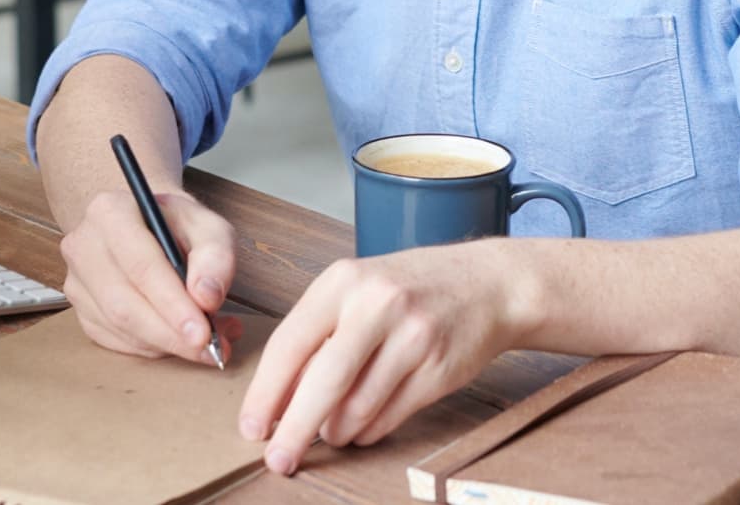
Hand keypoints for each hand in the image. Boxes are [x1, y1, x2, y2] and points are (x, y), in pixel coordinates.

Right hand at [58, 186, 243, 364]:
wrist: (147, 224)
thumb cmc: (178, 224)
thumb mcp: (208, 226)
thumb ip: (216, 257)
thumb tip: (207, 298)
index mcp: (111, 212)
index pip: (140, 266)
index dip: (172, 305)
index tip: (203, 333)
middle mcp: (84, 245)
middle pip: (124, 305)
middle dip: (170, 334)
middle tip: (210, 348)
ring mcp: (77, 281)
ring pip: (119, 328)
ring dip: (165, 343)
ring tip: (207, 342)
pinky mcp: (81, 309)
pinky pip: (115, 341)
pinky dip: (152, 347)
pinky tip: (177, 338)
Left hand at [238, 244, 530, 474]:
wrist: (488, 284)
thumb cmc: (411, 288)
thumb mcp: (358, 290)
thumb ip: (319, 334)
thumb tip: (277, 399)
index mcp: (344, 281)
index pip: (290, 344)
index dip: (266, 393)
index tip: (251, 428)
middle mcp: (377, 304)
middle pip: (323, 382)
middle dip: (294, 429)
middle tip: (278, 458)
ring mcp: (412, 336)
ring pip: (357, 408)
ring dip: (336, 431)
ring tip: (333, 430)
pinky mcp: (438, 368)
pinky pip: (389, 418)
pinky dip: (368, 431)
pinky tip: (364, 425)